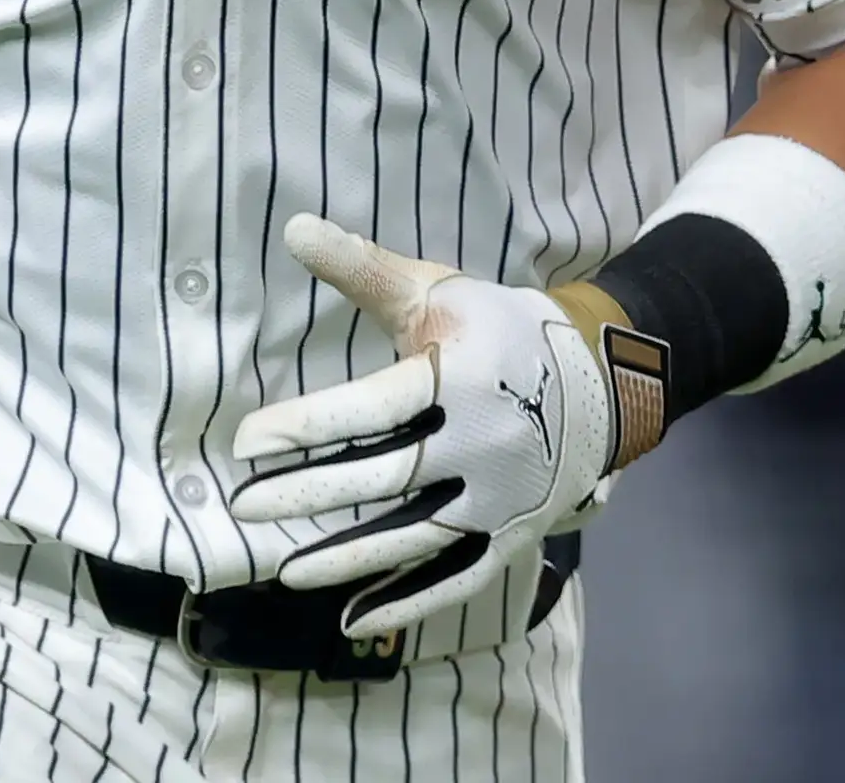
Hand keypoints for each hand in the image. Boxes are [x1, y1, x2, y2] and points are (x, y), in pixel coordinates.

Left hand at [227, 214, 614, 639]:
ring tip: (286, 571)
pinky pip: (457, 576)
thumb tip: (291, 226)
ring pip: (417, 536)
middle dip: (311, 494)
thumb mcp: (436, 289)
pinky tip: (354, 618)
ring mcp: (500, 497)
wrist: (600, 379)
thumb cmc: (497, 328)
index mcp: (459, 377)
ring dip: (350, 559)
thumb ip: (363, 269)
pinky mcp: (511, 534)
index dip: (307, 426)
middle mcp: (483, 442)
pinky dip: (409, 600)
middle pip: (387, 477)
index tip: (248, 443)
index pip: (371, 408)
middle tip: (245, 506)